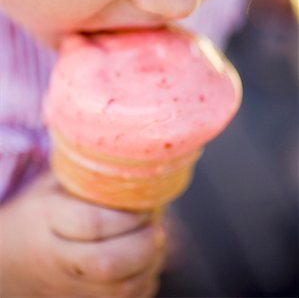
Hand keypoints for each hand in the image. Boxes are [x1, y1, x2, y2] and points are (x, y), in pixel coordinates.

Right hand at [0, 171, 164, 297]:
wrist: (9, 260)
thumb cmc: (40, 212)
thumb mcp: (51, 183)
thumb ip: (85, 171)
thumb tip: (132, 149)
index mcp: (47, 218)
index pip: (90, 223)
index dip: (124, 217)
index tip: (145, 207)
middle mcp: (56, 258)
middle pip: (105, 264)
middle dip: (142, 246)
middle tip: (157, 228)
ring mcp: (68, 288)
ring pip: (119, 291)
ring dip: (149, 266)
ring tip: (155, 243)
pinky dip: (144, 284)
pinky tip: (145, 262)